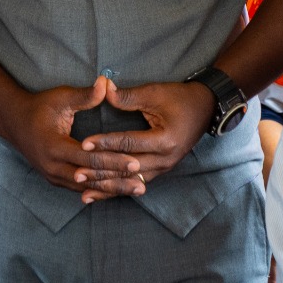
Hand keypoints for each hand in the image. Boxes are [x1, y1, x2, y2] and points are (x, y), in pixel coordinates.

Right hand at [0, 78, 143, 198]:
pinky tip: (118, 191)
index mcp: (54, 146)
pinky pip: (80, 188)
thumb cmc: (39, 106)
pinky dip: (100, 189)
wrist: (13, 121)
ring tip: (136, 190)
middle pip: (90, 178)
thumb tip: (106, 83)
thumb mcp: (60, 98)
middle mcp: (52, 166)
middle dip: (117, 181)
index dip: (113, 161)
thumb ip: (84, 95)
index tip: (135, 162)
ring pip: (86, 187)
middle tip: (142, 185)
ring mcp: (52, 175)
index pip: (89, 157)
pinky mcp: (55, 179)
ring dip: (111, 189)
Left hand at [75, 80, 214, 199]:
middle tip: (76, 172)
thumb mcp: (155, 93)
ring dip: (107, 186)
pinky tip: (99, 194)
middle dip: (101, 171)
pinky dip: (117, 188)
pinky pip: (136, 182)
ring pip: (131, 181)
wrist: (206, 108)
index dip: (106, 143)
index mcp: (165, 140)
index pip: (129, 144)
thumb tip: (102, 88)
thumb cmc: (180, 98)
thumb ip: (127, 96)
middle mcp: (166, 159)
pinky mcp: (161, 170)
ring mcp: (165, 168)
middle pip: (128, 168)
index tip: (84, 144)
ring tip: (82, 191)